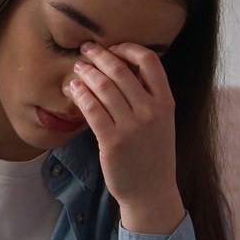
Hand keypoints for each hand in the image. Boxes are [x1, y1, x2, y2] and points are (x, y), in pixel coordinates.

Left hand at [65, 42, 183, 233]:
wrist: (151, 192)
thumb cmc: (152, 155)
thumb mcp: (161, 122)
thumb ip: (148, 97)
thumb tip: (122, 70)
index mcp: (165, 102)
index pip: (150, 61)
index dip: (129, 48)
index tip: (113, 47)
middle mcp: (151, 111)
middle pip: (120, 71)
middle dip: (99, 55)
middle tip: (86, 49)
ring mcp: (132, 127)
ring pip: (104, 88)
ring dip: (87, 73)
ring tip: (78, 68)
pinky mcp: (112, 142)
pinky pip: (92, 110)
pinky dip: (80, 95)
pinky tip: (74, 89)